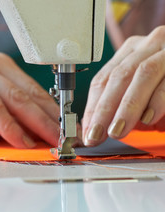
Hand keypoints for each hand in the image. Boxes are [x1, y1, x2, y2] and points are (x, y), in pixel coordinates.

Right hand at [0, 47, 59, 147]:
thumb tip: (37, 135)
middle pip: (27, 93)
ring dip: (36, 123)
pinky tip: (23, 141)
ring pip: (13, 98)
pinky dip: (9, 126)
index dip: (51, 112)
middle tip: (68, 140)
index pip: (31, 89)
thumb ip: (5, 120)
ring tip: (53, 143)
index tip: (67, 132)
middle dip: (50, 120)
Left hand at [82, 26, 164, 145]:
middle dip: (105, 109)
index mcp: (130, 52)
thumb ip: (117, 108)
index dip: (92, 108)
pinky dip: (157, 101)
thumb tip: (92, 129)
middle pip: (119, 76)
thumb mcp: (139, 99)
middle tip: (97, 134)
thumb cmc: (164, 91)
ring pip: (143, 74)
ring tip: (117, 130)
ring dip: (127, 106)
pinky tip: (148, 118)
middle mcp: (148, 46)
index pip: (102, 79)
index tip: (87, 132)